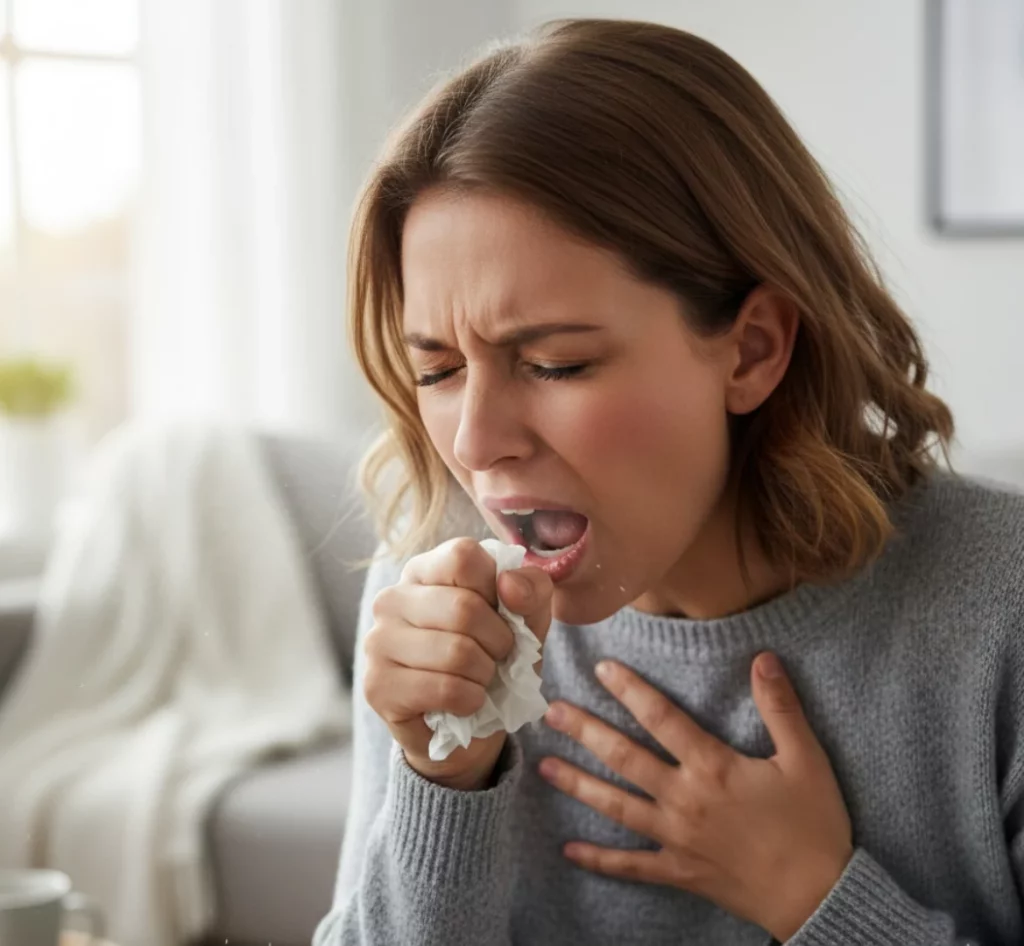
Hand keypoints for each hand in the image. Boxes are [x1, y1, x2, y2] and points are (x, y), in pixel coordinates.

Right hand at [365, 537, 552, 790]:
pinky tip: (465, 702)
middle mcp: (392, 598)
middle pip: (464, 607)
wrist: (467, 727)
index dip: (497, 590)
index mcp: (424, 570)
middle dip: (499, 641)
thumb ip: (531, 590)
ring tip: (480, 680)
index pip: (463, 557)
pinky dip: (471, 700)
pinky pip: (444, 688)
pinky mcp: (377, 685)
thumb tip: (509, 584)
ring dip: (485, 674)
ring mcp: (378, 641)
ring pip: (456, 651)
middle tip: (497, 658)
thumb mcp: (526, 619)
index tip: (500, 615)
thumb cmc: (494, 659)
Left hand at [538, 654, 852, 941]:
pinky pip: (630, 866)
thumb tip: (762, 658)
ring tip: (543, 766)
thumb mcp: (806, 760)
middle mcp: (684, 799)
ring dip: (578, 784)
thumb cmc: (814, 825)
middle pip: (624, 758)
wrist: (819, 897)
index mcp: (712, 767)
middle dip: (585, 731)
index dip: (630, 690)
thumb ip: (781, 708)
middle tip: (551, 711)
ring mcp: (676, 838)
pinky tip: (569, 849)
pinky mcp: (678, 872)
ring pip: (615, 806)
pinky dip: (598, 859)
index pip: (662, 718)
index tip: (601, 669)